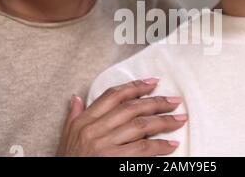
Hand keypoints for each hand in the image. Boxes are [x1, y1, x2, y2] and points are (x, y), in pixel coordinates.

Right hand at [56, 79, 186, 156]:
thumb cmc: (68, 159)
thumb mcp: (66, 135)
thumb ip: (73, 115)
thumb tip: (76, 97)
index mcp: (85, 120)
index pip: (113, 96)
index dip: (135, 87)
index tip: (153, 82)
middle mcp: (95, 130)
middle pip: (131, 109)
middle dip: (155, 103)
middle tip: (174, 101)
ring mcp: (104, 146)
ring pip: (140, 127)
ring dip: (163, 122)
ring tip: (179, 120)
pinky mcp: (113, 161)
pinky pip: (141, 151)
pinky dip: (159, 147)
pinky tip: (171, 145)